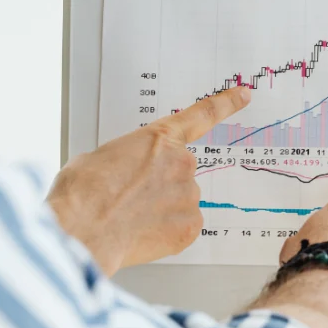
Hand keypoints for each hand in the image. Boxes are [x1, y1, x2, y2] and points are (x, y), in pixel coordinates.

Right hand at [48, 87, 250, 274]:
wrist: (81, 230)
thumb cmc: (82, 194)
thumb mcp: (99, 158)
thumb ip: (129, 158)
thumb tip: (126, 172)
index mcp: (159, 139)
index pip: (202, 114)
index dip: (227, 103)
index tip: (245, 94)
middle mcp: (182, 163)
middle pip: (179, 172)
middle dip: (159, 184)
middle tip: (129, 198)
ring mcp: (189, 194)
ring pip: (181, 201)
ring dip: (161, 209)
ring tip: (128, 218)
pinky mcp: (191, 225)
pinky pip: (183, 226)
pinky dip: (166, 232)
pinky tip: (141, 234)